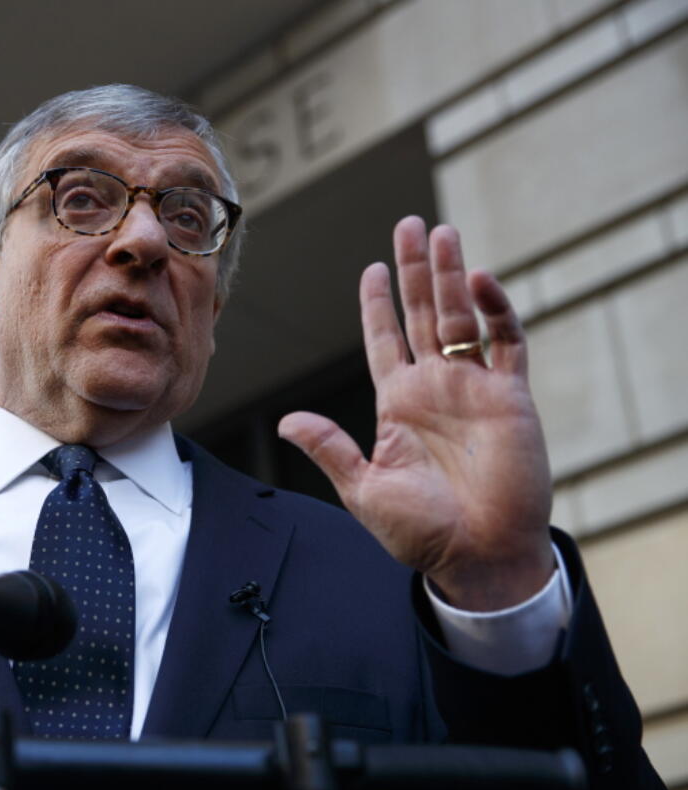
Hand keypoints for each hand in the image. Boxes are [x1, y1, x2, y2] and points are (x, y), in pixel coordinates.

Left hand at [278, 217, 552, 610]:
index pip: (385, 341)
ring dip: (451, 276)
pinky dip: (495, 311)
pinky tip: (478, 281)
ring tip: (442, 233)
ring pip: (461, 317)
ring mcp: (474, 389)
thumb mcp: (364, 489)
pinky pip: (506, 343)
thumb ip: (330, 448)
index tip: (371, 268)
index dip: (378, 305)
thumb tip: (287, 421)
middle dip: (414, 271)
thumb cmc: (421, 532)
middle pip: (421, 315)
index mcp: (397, 404)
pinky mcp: (511, 397)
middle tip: (408, 224)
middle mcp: (434, 388)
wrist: (478, 556)